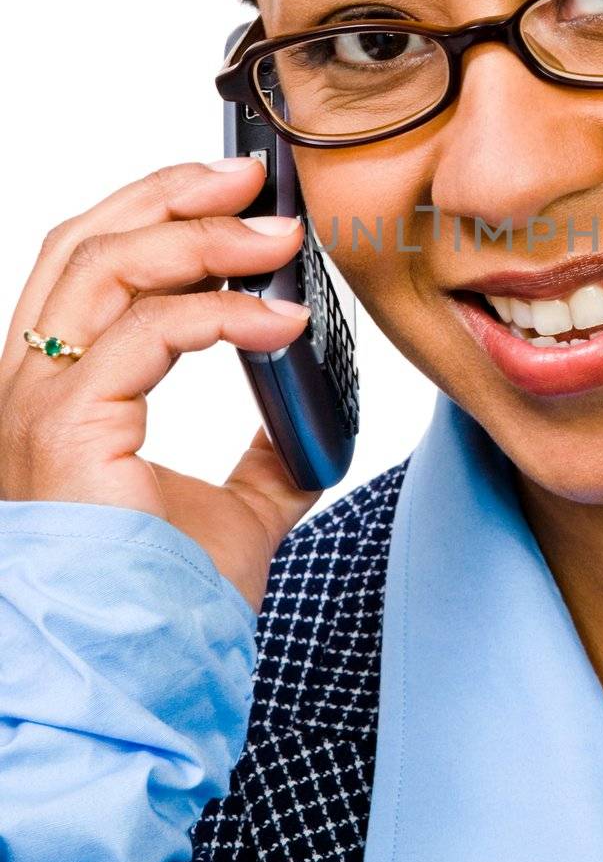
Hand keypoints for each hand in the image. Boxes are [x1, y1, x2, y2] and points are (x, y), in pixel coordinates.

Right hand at [0, 158, 322, 612]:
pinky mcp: (64, 429)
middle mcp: (30, 387)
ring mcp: (37, 405)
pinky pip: (145, 334)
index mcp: (59, 393)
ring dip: (201, 235)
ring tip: (281, 235)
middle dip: (174, 192)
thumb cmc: (160, 606)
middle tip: (257, 176)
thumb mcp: (235, 509)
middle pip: (85, 242)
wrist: (130, 685)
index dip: (160, 211)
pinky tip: (283, 321)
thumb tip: (312, 410)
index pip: (89, 265)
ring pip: (103, 267)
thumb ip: (266, 453)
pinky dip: (222, 314)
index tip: (242, 194)